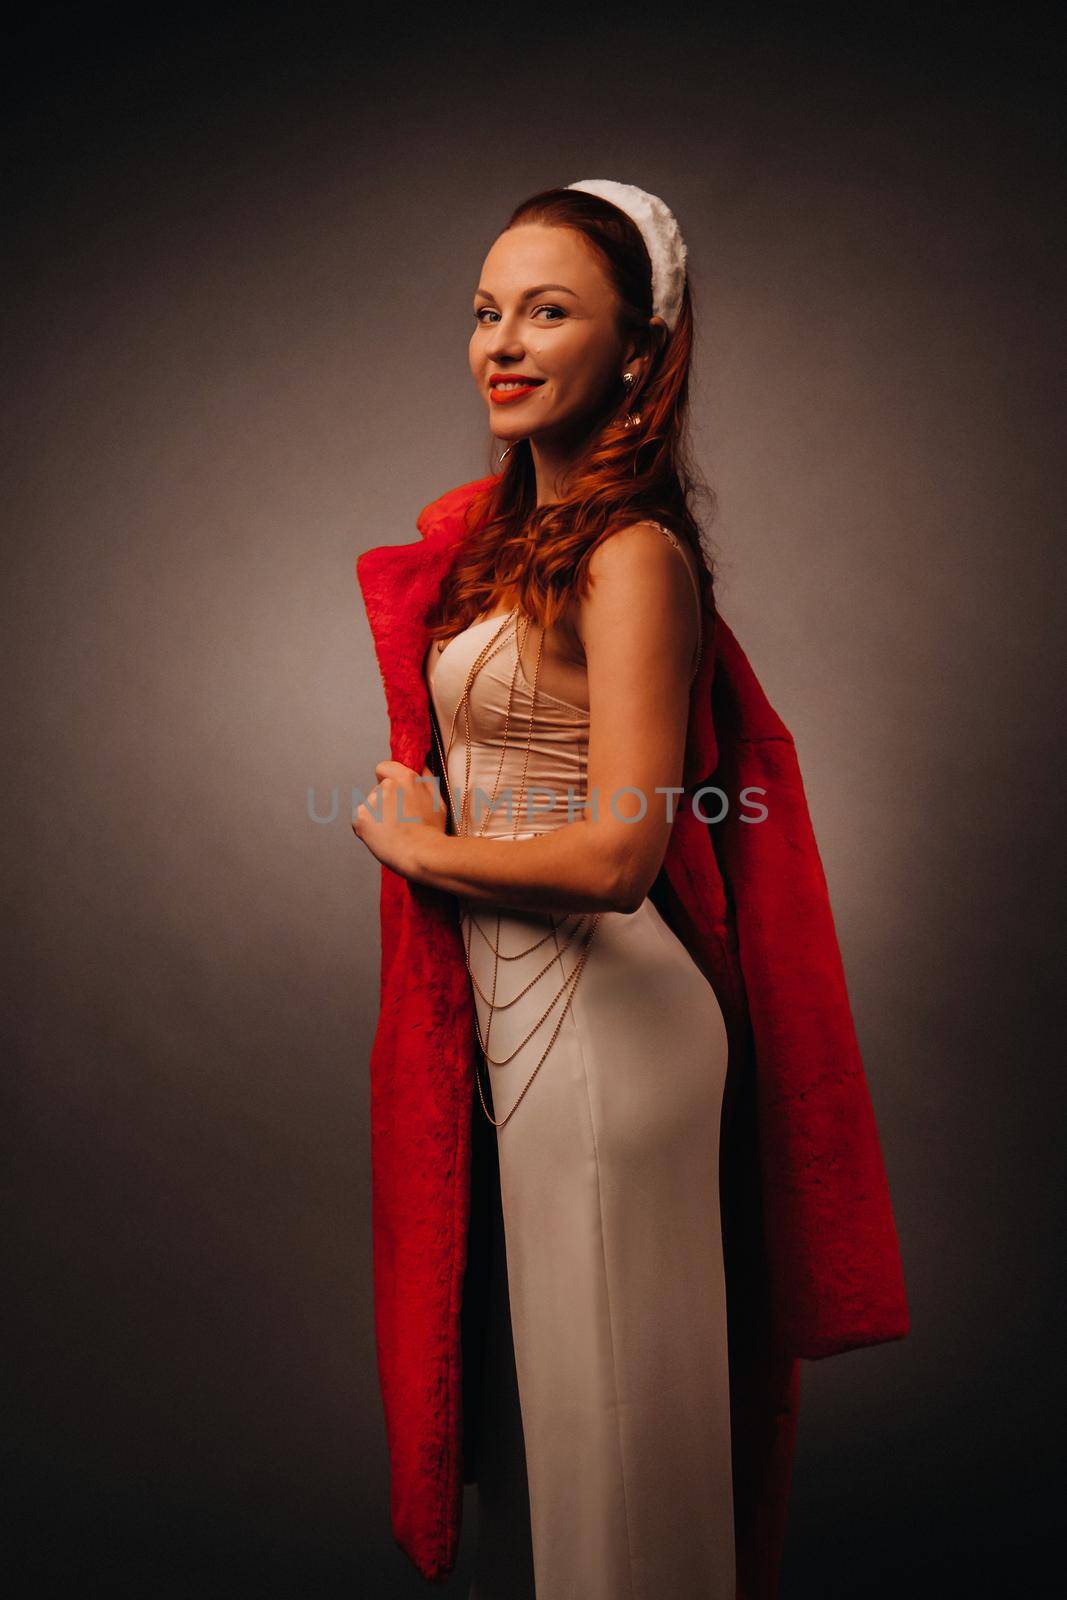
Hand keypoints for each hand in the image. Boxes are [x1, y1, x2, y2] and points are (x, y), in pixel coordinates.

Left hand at [352, 760, 447, 879]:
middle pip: (376, 790)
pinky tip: (382, 838)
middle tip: (398, 821)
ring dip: (375, 817)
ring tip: (392, 832)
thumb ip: (426, 780)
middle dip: (383, 803)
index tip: (392, 793)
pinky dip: (367, 830)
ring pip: (369, 807)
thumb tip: (422, 766)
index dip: (386, 779)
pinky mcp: (360, 818)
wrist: (422, 854)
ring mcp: (372, 801)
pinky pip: (360, 822)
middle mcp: (387, 786)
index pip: (384, 767)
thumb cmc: (431, 832)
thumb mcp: (437, 801)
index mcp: (406, 778)